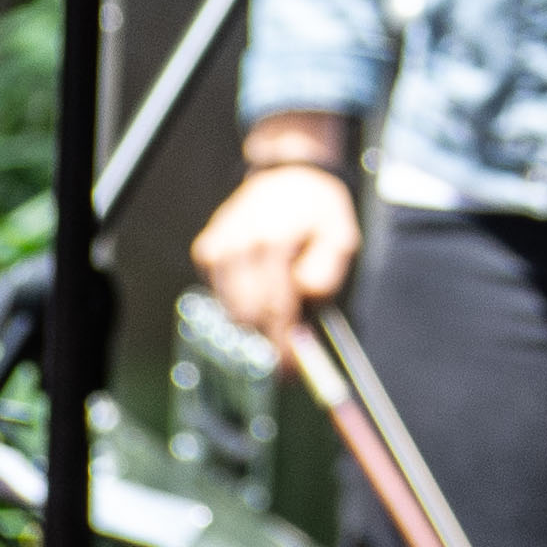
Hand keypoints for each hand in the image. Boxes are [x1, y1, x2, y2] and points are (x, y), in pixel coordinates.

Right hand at [192, 116, 358, 347]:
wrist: (288, 174)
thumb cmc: (319, 209)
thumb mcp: (341, 235)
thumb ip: (327, 271)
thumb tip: (306, 299)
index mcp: (274, 242)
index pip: (275, 310)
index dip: (283, 346)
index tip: (292, 372)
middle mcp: (239, 245)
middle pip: (249, 317)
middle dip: (270, 339)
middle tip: (292, 353)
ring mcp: (217, 248)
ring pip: (233, 311)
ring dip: (258, 321)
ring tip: (284, 309)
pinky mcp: (205, 251)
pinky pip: (222, 296)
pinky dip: (242, 301)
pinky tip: (263, 285)